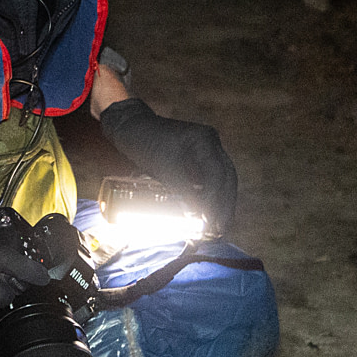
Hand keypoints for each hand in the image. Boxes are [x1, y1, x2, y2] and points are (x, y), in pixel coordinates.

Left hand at [98, 98, 240, 236]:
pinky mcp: (196, 160)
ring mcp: (205, 151)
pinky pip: (209, 180)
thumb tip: (198, 215)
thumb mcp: (163, 166)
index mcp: (205, 140)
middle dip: (225, 206)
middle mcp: (210, 144)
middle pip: (226, 179)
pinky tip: (208, 214)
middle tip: (220, 231)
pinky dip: (210, 197)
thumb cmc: (143, 140)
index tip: (210, 221)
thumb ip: (182, 187)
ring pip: (221, 181)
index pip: (218, 175)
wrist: (129, 125)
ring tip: (217, 228)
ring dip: (220, 204)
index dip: (216, 200)